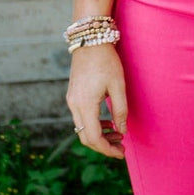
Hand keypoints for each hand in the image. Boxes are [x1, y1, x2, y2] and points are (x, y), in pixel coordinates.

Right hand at [66, 44, 127, 159]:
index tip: (121, 153)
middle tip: (121, 147)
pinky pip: (81, 118)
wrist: (90, 41)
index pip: (94, 137)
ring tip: (118, 134)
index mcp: (85, 104)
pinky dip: (94, 125)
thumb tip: (122, 130)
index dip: (107, 149)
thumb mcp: (118, 86)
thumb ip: (120, 110)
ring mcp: (71, 100)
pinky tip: (108, 123)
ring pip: (82, 129)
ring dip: (99, 136)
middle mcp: (74, 105)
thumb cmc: (106, 61)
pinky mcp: (73, 96)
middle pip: (85, 137)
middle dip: (103, 146)